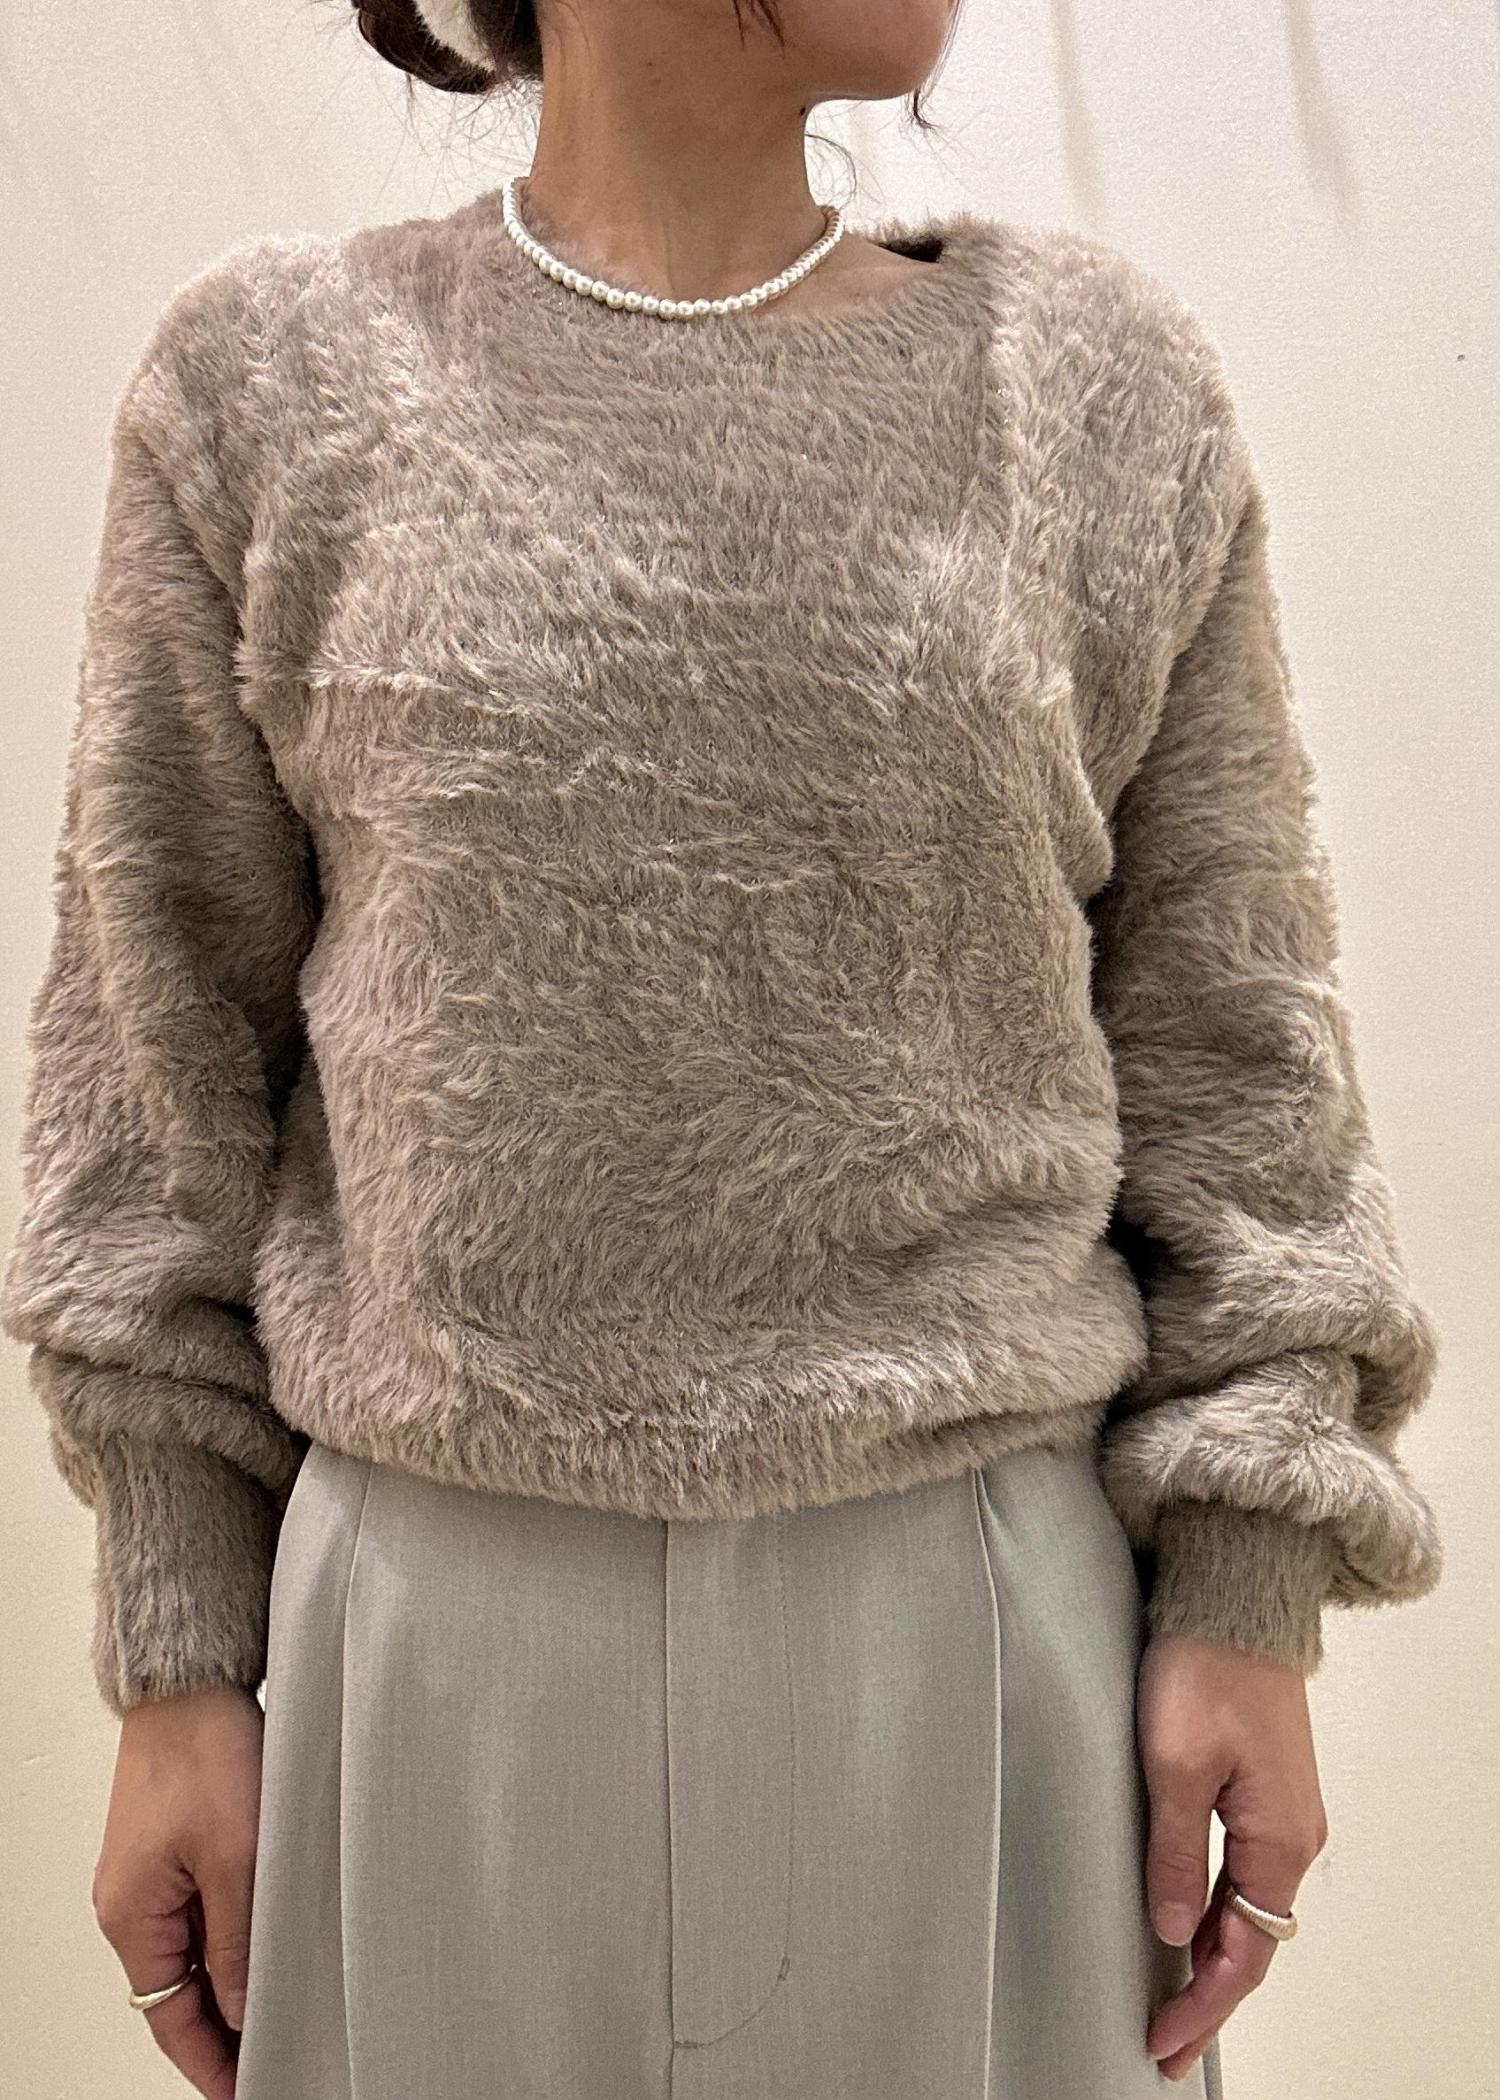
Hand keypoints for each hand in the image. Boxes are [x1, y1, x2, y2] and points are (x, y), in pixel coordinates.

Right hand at [92, 1683, 264, 2098]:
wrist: (194, 1678)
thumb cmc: (204, 1750)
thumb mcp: (236, 1857)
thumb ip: (238, 1940)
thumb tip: (240, 2009)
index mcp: (132, 1915)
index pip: (170, 2018)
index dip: (212, 2060)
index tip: (249, 2087)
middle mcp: (135, 1900)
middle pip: (181, 1990)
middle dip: (227, 2025)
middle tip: (279, 2048)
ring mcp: (155, 1871)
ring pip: (199, 1948)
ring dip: (236, 1974)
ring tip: (287, 2000)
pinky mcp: (181, 1841)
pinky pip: (208, 1907)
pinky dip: (238, 1930)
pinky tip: (276, 1935)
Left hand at [1137, 1632, 1327, 2082]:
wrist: (1235, 1600)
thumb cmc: (1205, 1669)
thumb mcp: (1174, 1765)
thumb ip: (1175, 1852)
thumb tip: (1173, 1929)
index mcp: (1277, 1840)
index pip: (1243, 1954)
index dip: (1202, 2006)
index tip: (1162, 2042)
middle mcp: (1292, 1836)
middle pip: (1252, 1941)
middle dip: (1207, 1997)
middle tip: (1161, 2042)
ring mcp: (1282, 1812)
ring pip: (1247, 1908)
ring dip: (1211, 1957)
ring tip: (1170, 1999)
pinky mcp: (1264, 1788)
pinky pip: (1244, 1872)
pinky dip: (1216, 1911)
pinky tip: (1187, 1924)